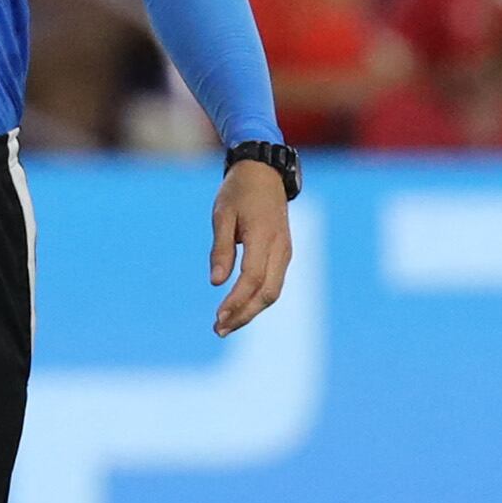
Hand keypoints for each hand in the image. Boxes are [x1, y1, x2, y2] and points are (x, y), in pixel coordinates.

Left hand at [209, 160, 293, 336]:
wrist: (264, 173)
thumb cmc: (238, 192)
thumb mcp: (222, 215)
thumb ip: (220, 248)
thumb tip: (216, 282)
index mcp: (263, 236)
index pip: (252, 279)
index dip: (236, 301)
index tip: (217, 317)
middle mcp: (280, 248)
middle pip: (267, 293)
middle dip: (244, 314)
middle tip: (218, 329)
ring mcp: (285, 252)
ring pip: (273, 292)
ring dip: (251, 311)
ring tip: (225, 325)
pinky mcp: (283, 253)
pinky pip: (274, 283)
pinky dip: (257, 299)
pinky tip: (240, 308)